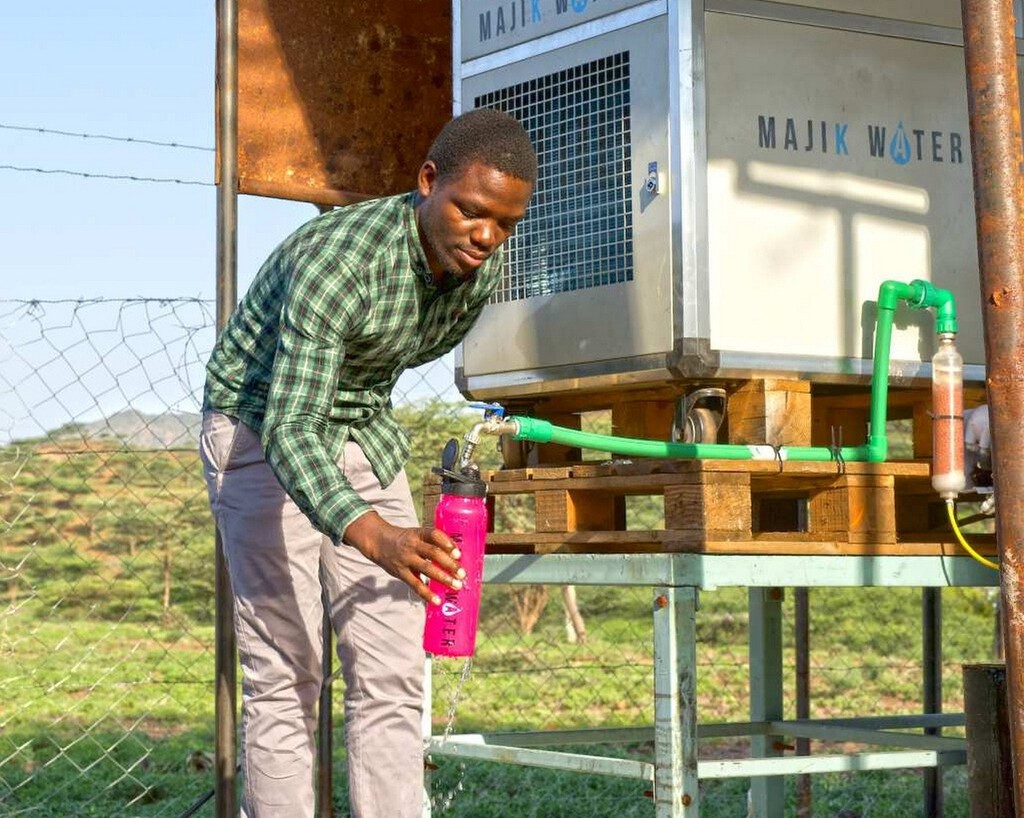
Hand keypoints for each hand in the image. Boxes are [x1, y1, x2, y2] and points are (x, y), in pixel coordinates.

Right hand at [342, 512, 465, 604]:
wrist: (378, 541)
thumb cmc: (405, 539)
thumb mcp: (416, 534)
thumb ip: (433, 543)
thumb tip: (456, 557)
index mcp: (418, 534)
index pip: (434, 535)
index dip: (446, 543)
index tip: (458, 553)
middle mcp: (412, 545)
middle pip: (433, 553)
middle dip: (450, 564)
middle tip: (463, 574)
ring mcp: (406, 559)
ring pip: (427, 569)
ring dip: (443, 578)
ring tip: (456, 586)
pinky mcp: (400, 572)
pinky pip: (415, 584)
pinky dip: (427, 593)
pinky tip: (437, 600)